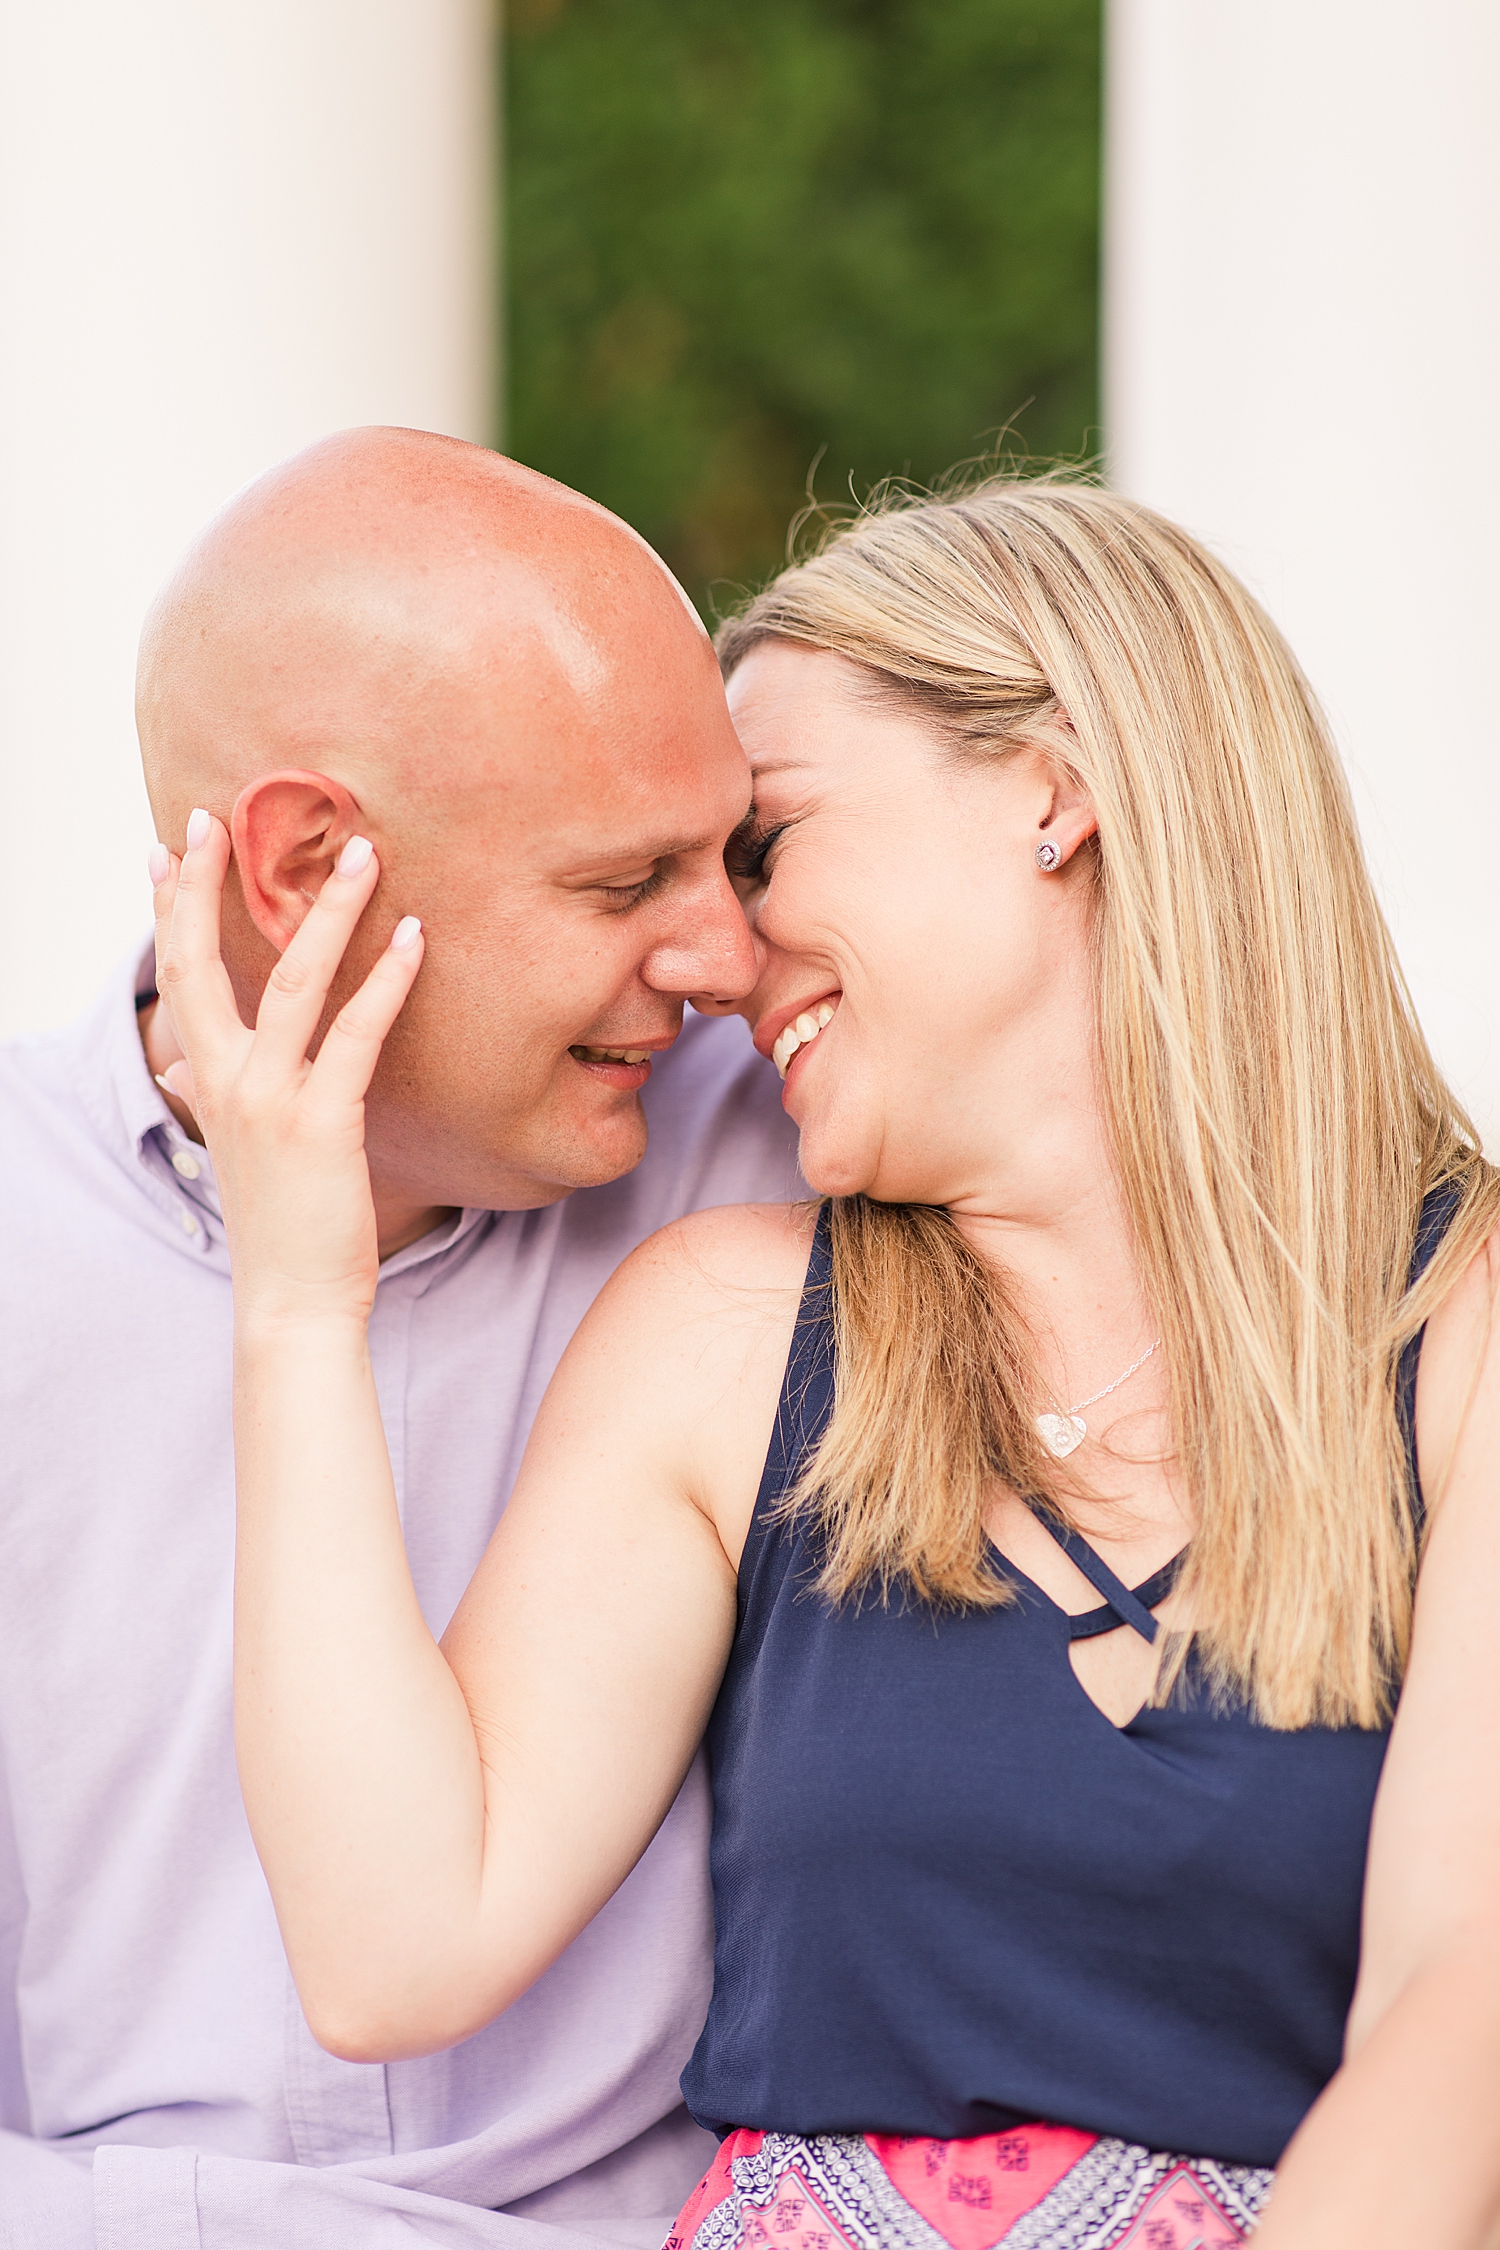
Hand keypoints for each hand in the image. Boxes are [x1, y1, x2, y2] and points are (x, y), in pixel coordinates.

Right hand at [150, 810, 424, 1327]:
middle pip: (207, 961)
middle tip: (218, 813)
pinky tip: (417, 937)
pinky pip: (358, 1035)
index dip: (170, 907)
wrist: (294, 1303)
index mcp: (207, 1084)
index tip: (168, 847)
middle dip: (209, 883)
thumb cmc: (281, 1228)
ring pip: (293, 981)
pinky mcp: (324, 1122)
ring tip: (361, 850)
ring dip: (328, 910)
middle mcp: (225, 1082)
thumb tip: (180, 1077)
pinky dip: (389, 981)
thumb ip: (208, 1104)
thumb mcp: (235, 1154)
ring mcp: (271, 1099)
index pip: (178, 976)